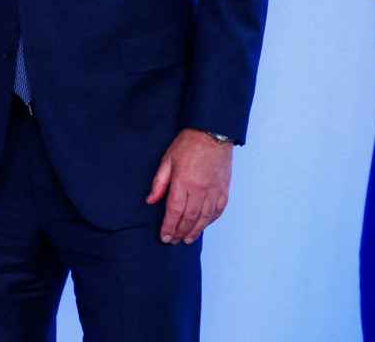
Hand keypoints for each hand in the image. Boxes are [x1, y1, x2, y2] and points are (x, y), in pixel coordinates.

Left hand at [145, 129, 233, 244]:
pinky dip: (211, 220)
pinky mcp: (224, 189)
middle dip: (180, 232)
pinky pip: (218, 210)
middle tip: (174, 241)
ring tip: (187, 239)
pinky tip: (204, 225)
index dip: (169, 226)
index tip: (165, 237)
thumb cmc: (188, 144)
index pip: (174, 211)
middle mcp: (200, 190)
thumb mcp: (167, 160)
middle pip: (189, 218)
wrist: (213, 133)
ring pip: (205, 217)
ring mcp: (214, 190)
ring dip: (195, 230)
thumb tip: (150, 200)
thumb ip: (159, 182)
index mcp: (183, 182)